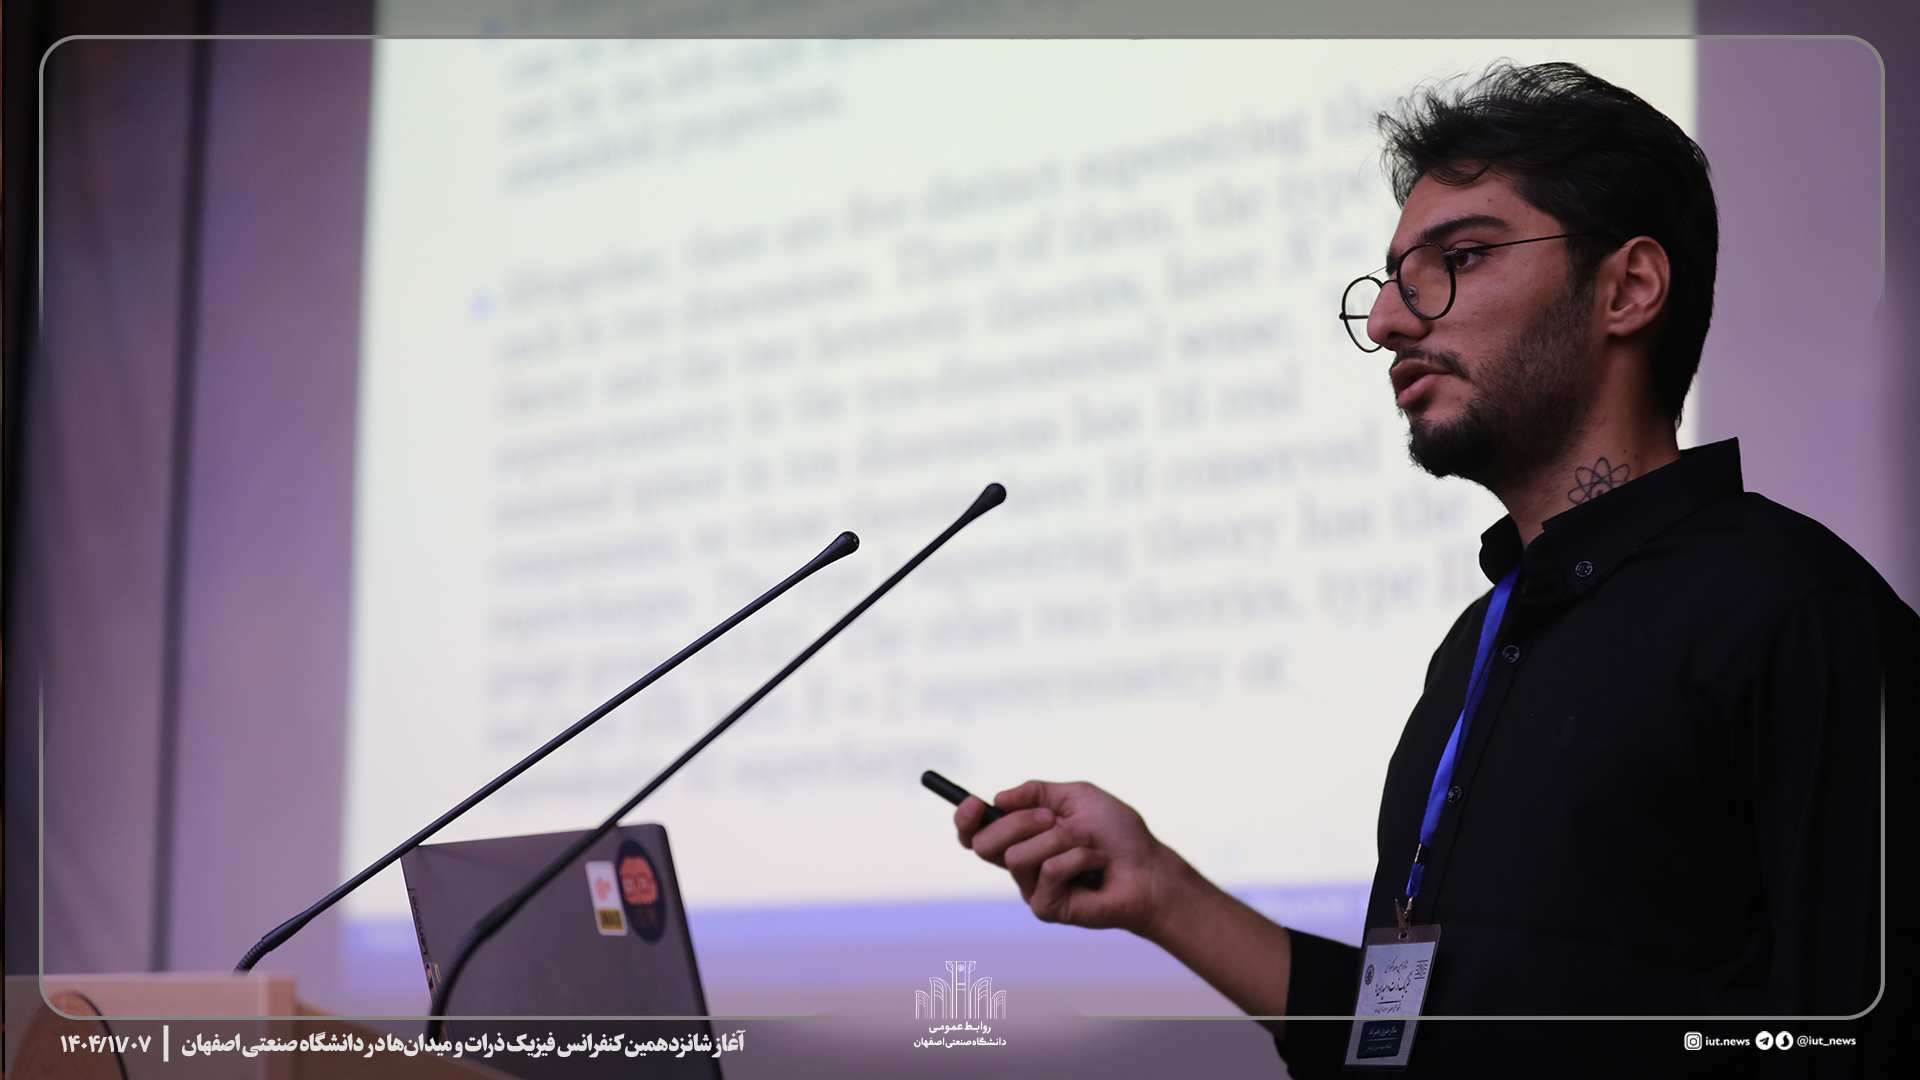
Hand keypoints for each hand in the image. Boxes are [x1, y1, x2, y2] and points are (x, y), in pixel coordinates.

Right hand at [954, 780, 1192, 936]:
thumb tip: (997, 798)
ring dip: (1059, 840)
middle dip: (1019, 823)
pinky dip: (1077, 858)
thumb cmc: (1117, 834)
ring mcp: (1032, 888)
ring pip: (1017, 856)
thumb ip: (1035, 792)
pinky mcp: (1046, 908)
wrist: (1148, 868)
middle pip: (984, 844)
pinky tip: (1096, 865)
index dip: (965, 820)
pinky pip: (1048, 872)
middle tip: (1053, 820)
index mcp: (1022, 837)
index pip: (976, 833)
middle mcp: (1021, 864)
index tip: (972, 802)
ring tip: (1087, 844)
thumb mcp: (1077, 796)